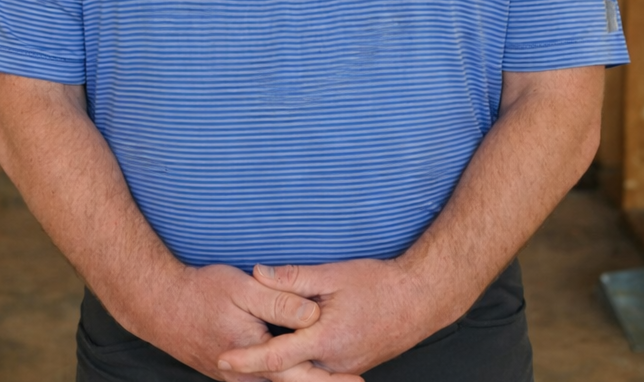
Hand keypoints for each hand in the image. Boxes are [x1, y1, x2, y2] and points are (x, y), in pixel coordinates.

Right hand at [159, 262, 319, 380]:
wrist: (162, 305)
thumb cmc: (202, 292)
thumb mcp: (242, 288)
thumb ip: (278, 300)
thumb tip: (313, 313)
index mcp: (254, 355)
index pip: (300, 374)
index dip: (331, 380)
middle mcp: (246, 376)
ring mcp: (238, 377)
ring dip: (306, 380)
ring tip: (338, 380)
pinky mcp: (233, 372)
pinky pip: (265, 380)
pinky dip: (287, 378)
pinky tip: (301, 370)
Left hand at [217, 258, 430, 376]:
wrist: (419, 299)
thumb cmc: (379, 284)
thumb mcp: (333, 274)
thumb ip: (294, 277)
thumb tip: (259, 272)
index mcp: (326, 339)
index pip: (277, 356)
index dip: (248, 358)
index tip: (225, 358)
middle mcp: (334, 361)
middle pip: (288, 373)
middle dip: (259, 368)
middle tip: (230, 360)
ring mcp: (344, 367)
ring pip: (304, 374)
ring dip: (282, 366)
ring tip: (258, 352)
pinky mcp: (351, 365)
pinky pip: (319, 371)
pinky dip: (301, 365)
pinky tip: (293, 352)